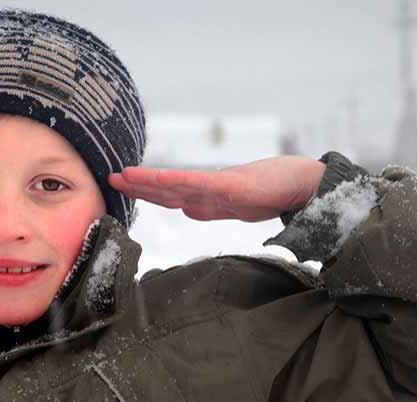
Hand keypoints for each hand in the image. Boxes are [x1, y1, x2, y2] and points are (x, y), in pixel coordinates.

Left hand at [108, 156, 324, 221]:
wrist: (305, 184)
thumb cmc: (276, 190)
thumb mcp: (236, 207)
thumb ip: (211, 209)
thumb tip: (186, 211)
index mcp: (209, 197)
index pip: (170, 196)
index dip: (145, 192)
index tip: (122, 188)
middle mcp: (209, 189)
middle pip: (166, 188)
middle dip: (138, 184)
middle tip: (111, 178)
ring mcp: (219, 186)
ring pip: (175, 183)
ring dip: (148, 180)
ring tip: (123, 175)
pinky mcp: (232, 184)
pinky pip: (198, 183)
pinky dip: (176, 181)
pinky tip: (158, 179)